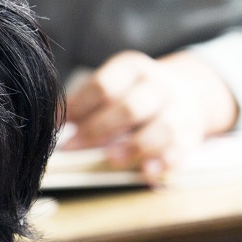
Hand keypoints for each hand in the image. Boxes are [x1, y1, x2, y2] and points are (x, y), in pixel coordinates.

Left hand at [62, 50, 238, 182]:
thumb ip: (85, 103)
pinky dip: (164, 163)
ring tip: (110, 159)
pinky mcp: (190, 137)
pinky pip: (180, 151)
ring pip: (161, 129)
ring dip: (134, 146)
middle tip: (72, 146)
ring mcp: (179, 111)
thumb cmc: (133, 94)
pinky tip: (147, 173)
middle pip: (130, 108)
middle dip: (98, 129)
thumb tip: (51, 124)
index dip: (77, 108)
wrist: (188, 92)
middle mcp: (159, 86)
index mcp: (133, 69)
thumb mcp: (113, 86)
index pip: (104, 86)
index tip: (54, 126)